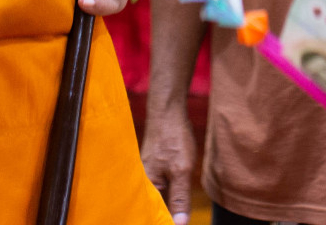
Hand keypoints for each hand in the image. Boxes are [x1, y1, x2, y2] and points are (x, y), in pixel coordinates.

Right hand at [139, 96, 197, 224]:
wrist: (168, 111)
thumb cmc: (173, 138)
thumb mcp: (181, 170)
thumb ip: (181, 198)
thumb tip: (180, 224)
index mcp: (146, 185)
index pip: (154, 213)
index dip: (166, 221)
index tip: (177, 224)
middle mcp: (143, 182)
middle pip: (154, 207)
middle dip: (166, 215)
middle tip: (181, 220)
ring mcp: (148, 175)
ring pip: (158, 198)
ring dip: (168, 207)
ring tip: (178, 216)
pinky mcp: (155, 169)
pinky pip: (161, 189)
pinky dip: (169, 196)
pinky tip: (176, 202)